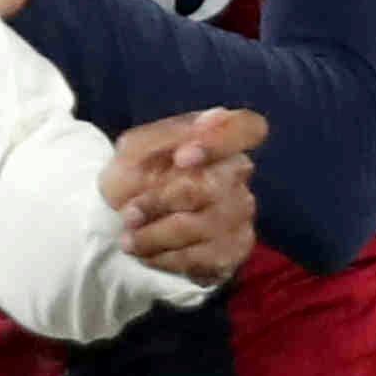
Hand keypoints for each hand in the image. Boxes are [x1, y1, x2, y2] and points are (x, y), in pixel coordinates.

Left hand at [102, 108, 263, 286]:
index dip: (222, 141)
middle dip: (161, 203)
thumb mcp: (134, 151)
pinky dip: (166, 257)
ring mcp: (241, 212)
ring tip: (129, 240)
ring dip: (157, 236)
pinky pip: (204, 257)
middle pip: (211, 186)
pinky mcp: (236, 248)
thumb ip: (166, 134)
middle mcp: (239, 172)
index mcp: (219, 137)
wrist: (126, 224)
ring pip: (204, 226)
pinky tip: (149, 253)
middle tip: (128, 215)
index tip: (182, 157)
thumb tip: (215, 118)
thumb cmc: (136, 177)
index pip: (248, 127)